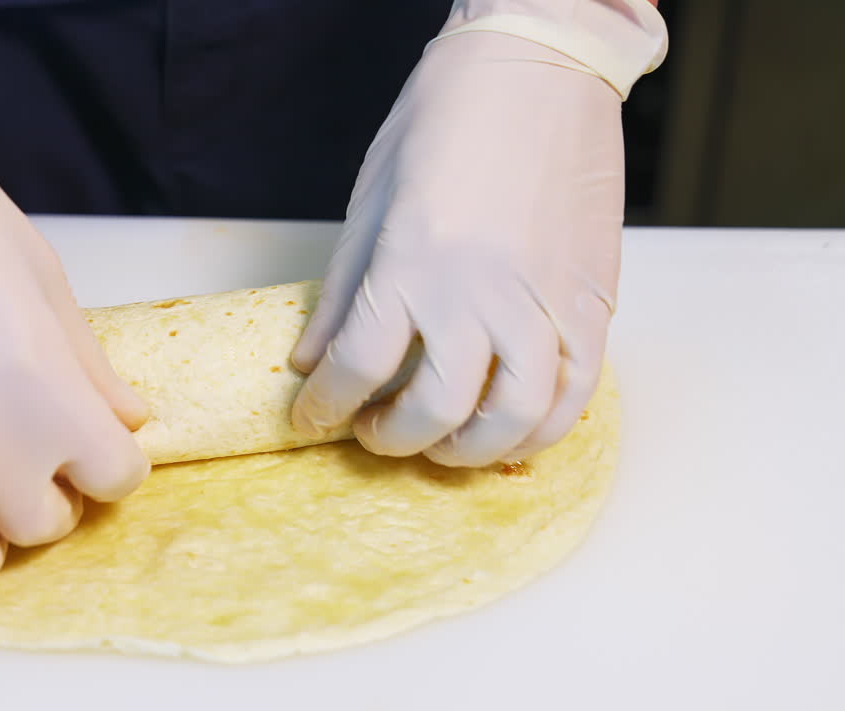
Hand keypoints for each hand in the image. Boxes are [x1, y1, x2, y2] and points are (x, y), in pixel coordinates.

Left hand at [292, 8, 663, 466]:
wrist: (539, 67)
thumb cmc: (447, 119)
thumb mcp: (371, 201)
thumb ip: (341, 293)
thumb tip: (310, 360)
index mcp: (410, 266)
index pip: (355, 370)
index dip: (324, 408)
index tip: (313, 415)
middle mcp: (479, 296)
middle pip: (433, 411)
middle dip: (391, 438)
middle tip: (375, 430)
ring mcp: (543, 304)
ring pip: (511, 420)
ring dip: (467, 451)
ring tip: (440, 442)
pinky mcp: (592, 304)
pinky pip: (574, 395)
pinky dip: (538, 431)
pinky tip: (507, 433)